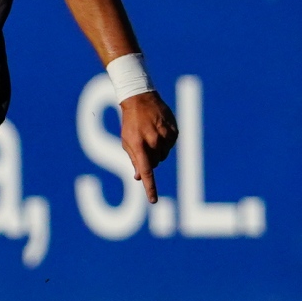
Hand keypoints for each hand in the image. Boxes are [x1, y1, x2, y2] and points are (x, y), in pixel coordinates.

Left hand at [119, 90, 178, 204]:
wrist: (140, 99)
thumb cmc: (131, 122)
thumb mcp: (127, 141)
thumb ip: (135, 160)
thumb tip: (140, 177)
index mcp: (139, 145)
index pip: (146, 171)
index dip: (150, 187)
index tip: (153, 200)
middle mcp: (153, 141)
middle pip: (155, 163)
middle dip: (149, 159)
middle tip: (144, 145)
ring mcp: (165, 136)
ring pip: (164, 155)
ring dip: (158, 151)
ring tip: (151, 135)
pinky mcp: (174, 131)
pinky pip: (171, 146)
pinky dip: (165, 143)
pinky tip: (159, 131)